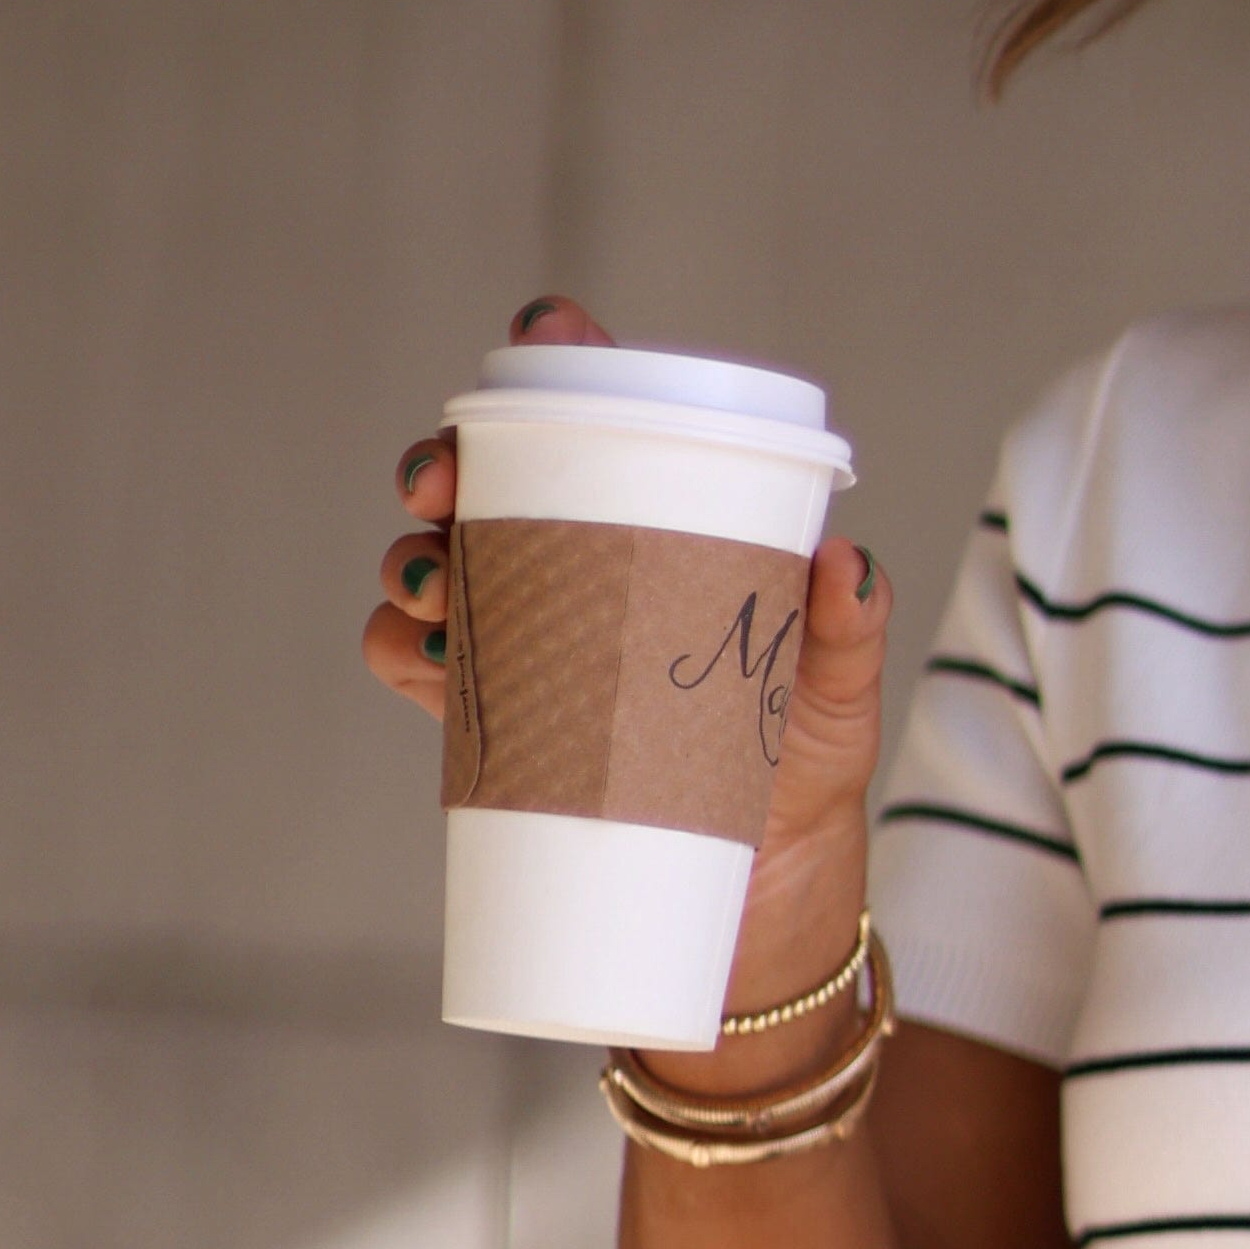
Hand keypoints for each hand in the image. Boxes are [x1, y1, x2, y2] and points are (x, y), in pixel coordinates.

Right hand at [364, 294, 895, 1047]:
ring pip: (436, 567)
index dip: (560, 357)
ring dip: (413, 557)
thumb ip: (846, 631)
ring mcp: (529, 647)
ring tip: (436, 582)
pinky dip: (403, 652)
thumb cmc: (799, 775)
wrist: (755, 914)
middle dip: (446, 462)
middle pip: (488, 482)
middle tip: (444, 486)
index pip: (601, 416)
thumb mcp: (835, 698)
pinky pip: (418, 671)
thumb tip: (845, 564)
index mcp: (657, 526)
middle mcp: (578, 571)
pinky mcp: (496, 729)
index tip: (543, 334)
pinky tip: (424, 655)